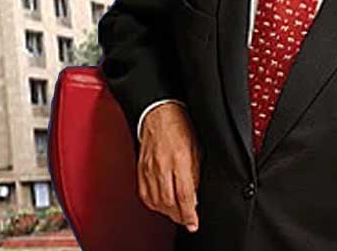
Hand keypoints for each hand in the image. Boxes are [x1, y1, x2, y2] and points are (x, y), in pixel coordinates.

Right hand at [138, 102, 201, 231]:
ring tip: (174, 213)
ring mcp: (148, 167)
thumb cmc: (179, 125)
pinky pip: (143, 192)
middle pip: (168, 202)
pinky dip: (152, 202)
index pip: (184, 196)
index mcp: (178, 160)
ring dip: (165, 211)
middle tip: (186, 220)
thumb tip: (194, 196)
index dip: (189, 214)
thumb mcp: (196, 150)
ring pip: (154, 200)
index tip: (193, 223)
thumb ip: (195, 175)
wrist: (158, 111)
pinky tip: (159, 203)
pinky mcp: (140, 167)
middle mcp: (161, 166)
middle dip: (178, 216)